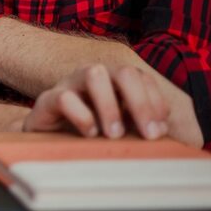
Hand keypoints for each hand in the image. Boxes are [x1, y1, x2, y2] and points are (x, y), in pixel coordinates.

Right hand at [23, 64, 170, 139]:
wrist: (44, 139)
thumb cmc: (86, 133)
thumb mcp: (120, 129)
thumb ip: (142, 127)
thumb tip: (167, 132)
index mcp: (114, 81)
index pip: (142, 78)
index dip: (155, 102)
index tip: (159, 132)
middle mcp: (93, 76)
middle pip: (124, 71)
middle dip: (140, 102)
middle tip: (147, 135)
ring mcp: (69, 84)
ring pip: (94, 73)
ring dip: (110, 106)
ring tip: (115, 134)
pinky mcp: (46, 100)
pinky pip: (65, 97)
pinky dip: (82, 116)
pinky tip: (89, 134)